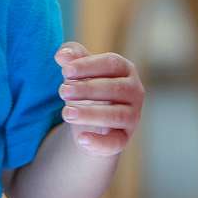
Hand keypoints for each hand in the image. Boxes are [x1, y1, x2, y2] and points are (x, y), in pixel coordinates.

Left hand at [57, 42, 142, 156]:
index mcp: (125, 69)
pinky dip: (100, 142)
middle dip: (87, 89)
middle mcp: (134, 91)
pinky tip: (81, 139)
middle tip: (62, 91)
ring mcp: (132, 116)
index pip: (112, 63)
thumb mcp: (79, 70)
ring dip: (90, 114)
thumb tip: (62, 55)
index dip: (88, 66)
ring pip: (116, 116)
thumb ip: (72, 57)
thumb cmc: (86, 87)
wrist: (90, 120)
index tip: (65, 71)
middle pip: (115, 88)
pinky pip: (116, 143)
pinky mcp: (124, 138)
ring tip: (66, 113)